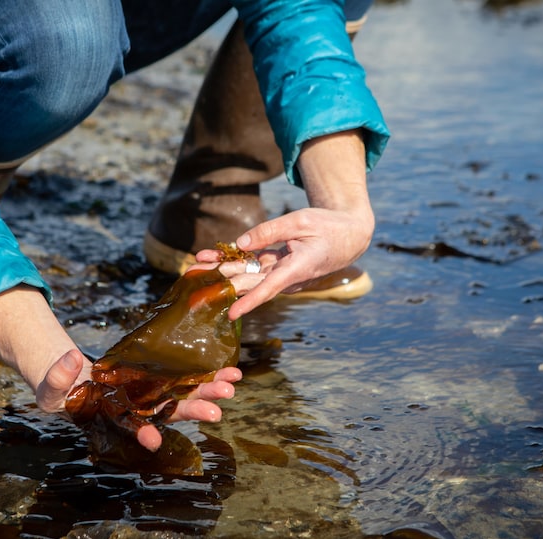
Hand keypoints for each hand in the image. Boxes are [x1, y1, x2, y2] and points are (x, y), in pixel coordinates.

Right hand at [38, 350, 241, 451]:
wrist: (72, 377)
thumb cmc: (60, 389)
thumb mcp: (51, 386)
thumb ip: (57, 377)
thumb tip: (73, 361)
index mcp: (114, 416)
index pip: (130, 427)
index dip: (142, 433)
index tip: (153, 440)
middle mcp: (139, 408)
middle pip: (169, 412)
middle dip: (193, 411)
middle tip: (217, 411)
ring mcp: (152, 392)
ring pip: (185, 395)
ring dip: (209, 391)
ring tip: (232, 386)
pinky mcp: (159, 376)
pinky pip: (186, 377)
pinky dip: (209, 375)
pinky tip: (230, 372)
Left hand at [194, 129, 374, 318]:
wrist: (349, 235)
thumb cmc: (329, 226)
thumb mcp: (301, 221)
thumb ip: (270, 231)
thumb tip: (241, 242)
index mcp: (297, 268)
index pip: (269, 288)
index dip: (249, 301)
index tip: (231, 313)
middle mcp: (288, 276)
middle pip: (250, 281)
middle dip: (222, 279)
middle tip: (193, 274)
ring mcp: (283, 273)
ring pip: (250, 273)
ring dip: (224, 269)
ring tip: (197, 264)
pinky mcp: (280, 267)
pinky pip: (256, 266)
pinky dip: (236, 260)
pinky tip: (215, 258)